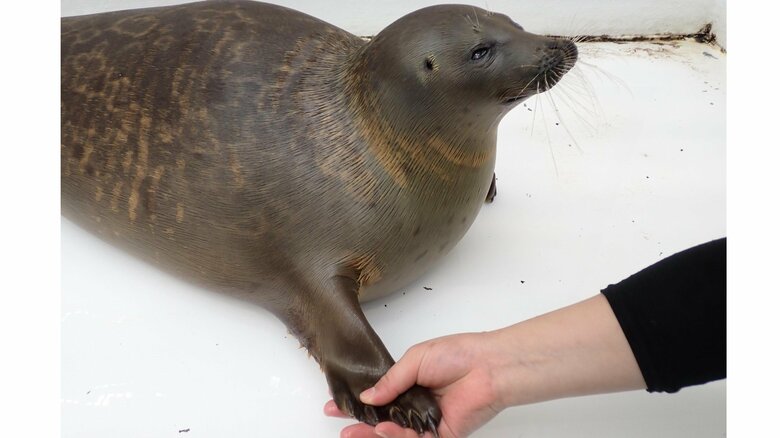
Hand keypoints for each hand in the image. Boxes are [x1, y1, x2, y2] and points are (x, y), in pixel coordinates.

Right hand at [325, 295, 646, 436]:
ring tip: (351, 431)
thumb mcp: (414, 360)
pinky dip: (396, 435)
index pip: (378, 396)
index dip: (357, 400)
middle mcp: (416, 403)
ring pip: (394, 433)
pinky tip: (381, 429)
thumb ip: (390, 381)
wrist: (488, 366)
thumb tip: (367, 395)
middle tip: (338, 424)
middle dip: (358, 424)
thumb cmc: (458, 355)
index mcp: (410, 383)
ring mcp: (427, 420)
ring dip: (372, 433)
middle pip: (382, 419)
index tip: (335, 403)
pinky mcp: (440, 434)